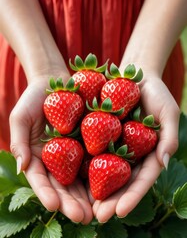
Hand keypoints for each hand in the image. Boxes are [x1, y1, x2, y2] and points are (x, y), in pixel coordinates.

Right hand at [9, 79, 92, 223]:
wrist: (57, 82)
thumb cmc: (34, 98)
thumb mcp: (21, 116)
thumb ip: (19, 141)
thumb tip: (22, 167)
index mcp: (38, 155)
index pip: (40, 180)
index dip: (46, 193)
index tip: (53, 206)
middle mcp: (56, 159)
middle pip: (62, 185)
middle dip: (71, 202)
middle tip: (82, 218)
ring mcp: (73, 153)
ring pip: (80, 179)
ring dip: (88, 196)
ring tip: (96, 211)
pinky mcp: (89, 144)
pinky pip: (96, 161)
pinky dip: (102, 175)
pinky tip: (110, 188)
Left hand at [92, 75, 179, 222]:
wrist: (134, 76)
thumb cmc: (156, 94)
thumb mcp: (167, 114)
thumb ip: (168, 138)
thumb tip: (163, 163)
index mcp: (146, 154)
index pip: (140, 180)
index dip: (131, 197)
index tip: (119, 212)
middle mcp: (128, 154)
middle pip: (119, 181)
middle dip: (109, 200)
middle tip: (96, 216)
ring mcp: (113, 145)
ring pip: (102, 170)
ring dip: (93, 188)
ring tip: (82, 205)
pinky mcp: (98, 134)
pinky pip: (90, 149)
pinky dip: (81, 163)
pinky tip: (69, 176)